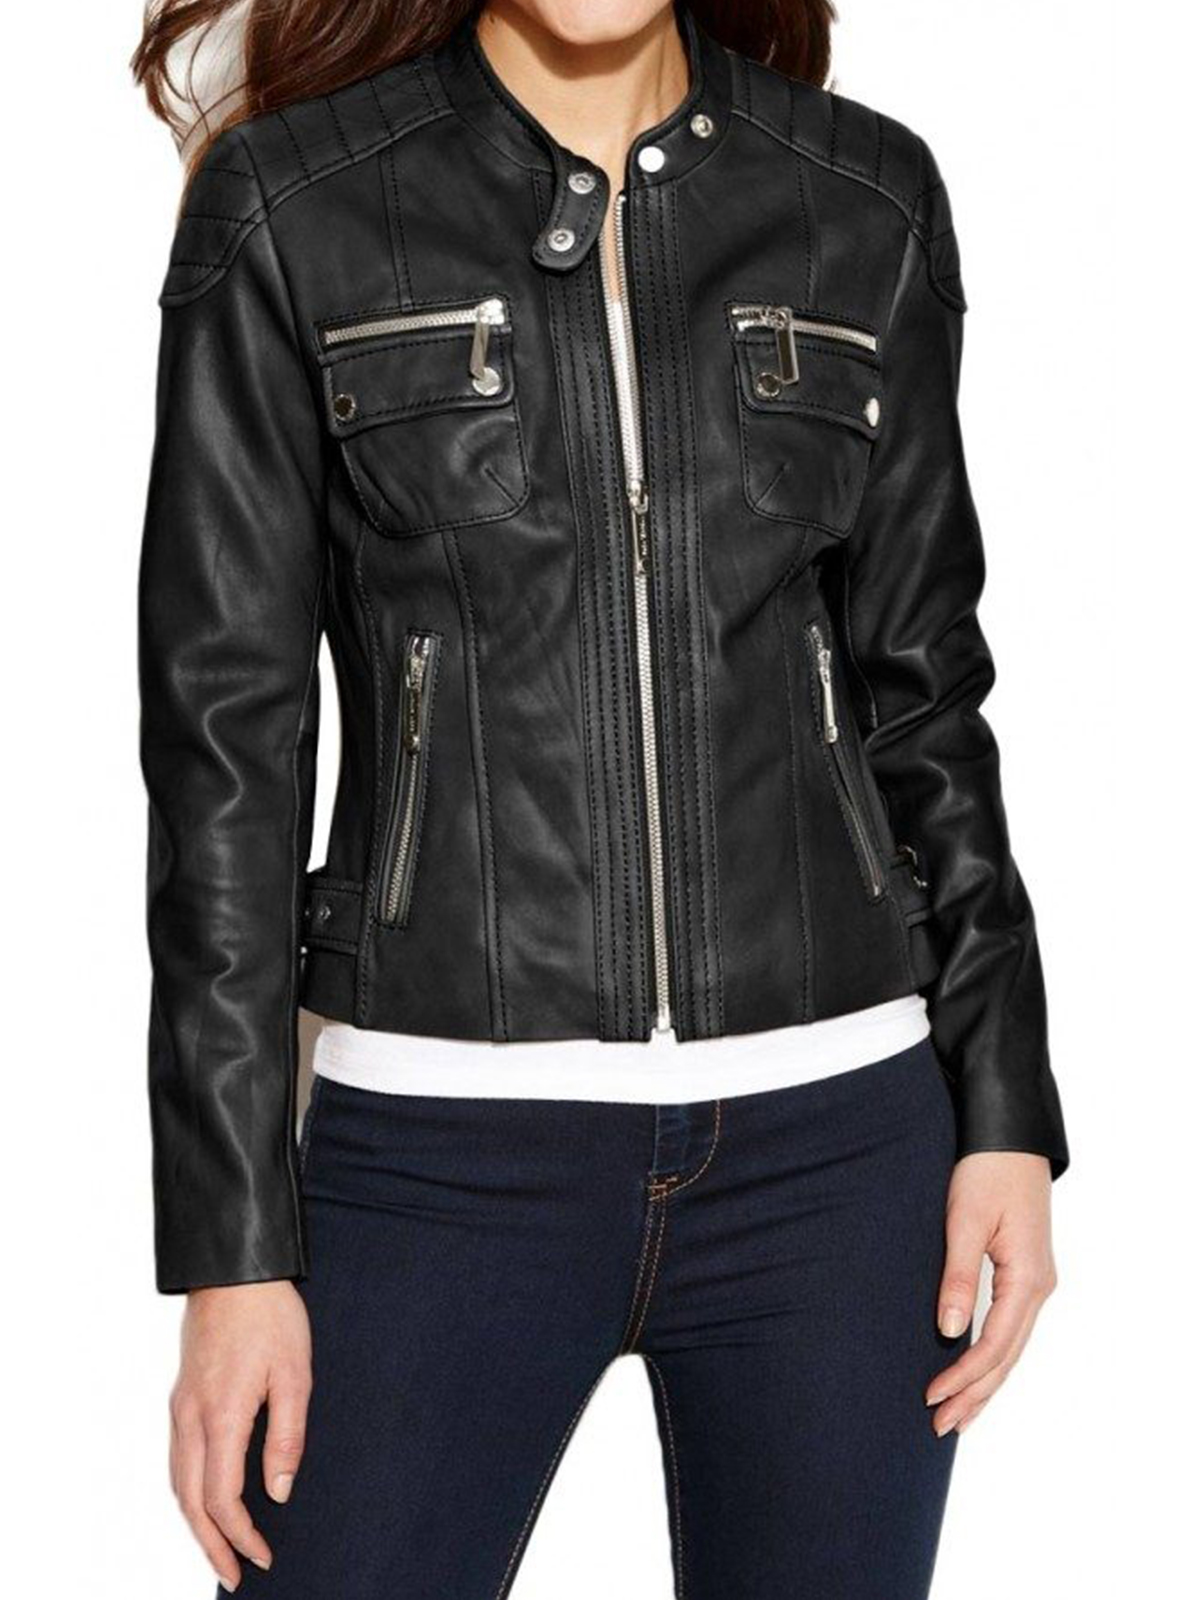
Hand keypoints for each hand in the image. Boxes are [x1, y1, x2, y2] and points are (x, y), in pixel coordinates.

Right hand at [170, 1281, 311, 1591]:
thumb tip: (279, 1492)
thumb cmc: (270, 1315)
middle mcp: (191, 1417)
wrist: (234, 1269)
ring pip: (178, 1482)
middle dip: (210, 1545)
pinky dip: (188, 1491)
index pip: (222, 1498)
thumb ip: (287, 1436)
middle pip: (191, 1501)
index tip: (263, 1556)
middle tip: (234, 1576)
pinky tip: (204, 1499)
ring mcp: (180, 1406)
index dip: (241, 1535)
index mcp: (222, 1415)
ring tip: (219, 1549)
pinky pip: (177, 1458)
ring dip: (195, 1523)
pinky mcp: (181, 1395)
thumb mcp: (295, 1373)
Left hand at [926, 1151, 1055, 1436]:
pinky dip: (991, 1356)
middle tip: (940, 1426)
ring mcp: (1035, 1281)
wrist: (1008, 1133)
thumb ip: (958, 1276)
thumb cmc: (986, 1169)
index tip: (931, 1397)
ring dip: (984, 1382)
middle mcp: (1038, 1286)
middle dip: (975, 1394)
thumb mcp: (965, 1220)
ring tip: (956, 1416)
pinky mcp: (1023, 1272)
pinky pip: (1009, 1327)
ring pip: (1011, 1346)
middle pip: (1008, 1356)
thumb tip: (948, 1331)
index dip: (963, 1376)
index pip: (995, 1345)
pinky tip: (974, 1372)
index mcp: (1028, 1278)